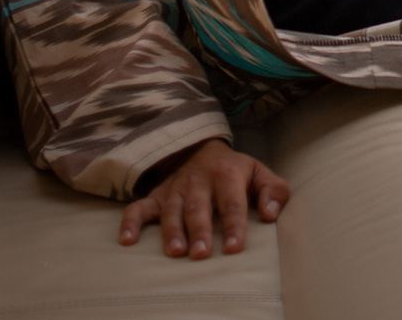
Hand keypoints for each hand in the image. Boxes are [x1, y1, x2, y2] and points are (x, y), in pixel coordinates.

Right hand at [119, 138, 288, 258]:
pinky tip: (127, 240)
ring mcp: (175, 188)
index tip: (234, 249)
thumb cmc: (235, 171)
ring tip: (175, 252)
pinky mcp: (156, 195)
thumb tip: (270, 214)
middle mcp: (198, 180)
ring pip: (171, 210)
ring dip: (172, 231)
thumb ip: (274, 191)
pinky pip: (139, 207)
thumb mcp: (260, 173)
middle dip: (199, 230)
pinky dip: (131, 222)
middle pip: (198, 207)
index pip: (232, 203)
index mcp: (227, 174)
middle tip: (201, 254)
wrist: (200, 148)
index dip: (234, 226)